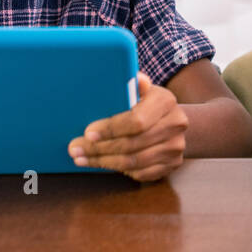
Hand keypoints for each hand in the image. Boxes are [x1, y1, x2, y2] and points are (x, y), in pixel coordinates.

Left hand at [67, 71, 187, 181]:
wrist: (174, 121)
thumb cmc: (147, 103)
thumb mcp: (141, 89)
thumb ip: (132, 85)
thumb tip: (132, 78)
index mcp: (166, 101)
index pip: (136, 120)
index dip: (110, 129)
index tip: (87, 133)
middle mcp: (176, 124)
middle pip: (132, 144)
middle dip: (99, 148)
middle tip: (75, 149)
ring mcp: (176, 146)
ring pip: (134, 162)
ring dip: (104, 162)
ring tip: (82, 158)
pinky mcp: (173, 164)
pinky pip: (141, 173)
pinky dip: (118, 171)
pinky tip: (102, 164)